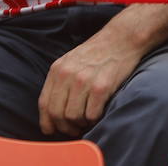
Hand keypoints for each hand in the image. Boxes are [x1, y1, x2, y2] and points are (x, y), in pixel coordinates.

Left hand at [38, 4, 167, 135]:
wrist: (123, 38)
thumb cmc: (99, 51)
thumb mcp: (72, 60)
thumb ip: (61, 81)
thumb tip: (53, 110)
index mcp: (58, 69)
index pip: (44, 104)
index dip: (47, 122)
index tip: (53, 130)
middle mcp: (67, 75)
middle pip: (57, 114)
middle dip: (65, 127)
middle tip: (74, 129)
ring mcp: (84, 81)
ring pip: (73, 117)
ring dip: (81, 124)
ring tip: (88, 119)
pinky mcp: (101, 86)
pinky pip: (91, 115)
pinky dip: (94, 119)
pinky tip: (99, 113)